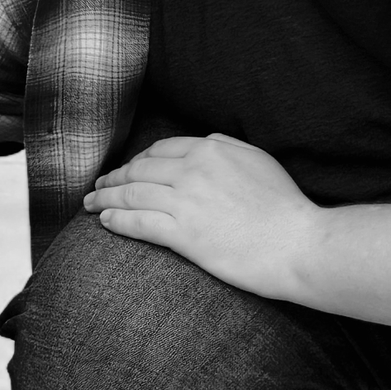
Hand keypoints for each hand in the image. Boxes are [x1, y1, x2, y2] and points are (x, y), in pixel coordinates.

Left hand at [83, 133, 319, 301]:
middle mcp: (193, 169)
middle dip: (113, 178)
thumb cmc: (286, 208)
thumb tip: (204, 146)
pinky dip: (116, 221)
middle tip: (98, 186)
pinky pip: (137, 223)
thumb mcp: (259, 161)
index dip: (138, 160)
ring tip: (91, 204)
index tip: (127, 170)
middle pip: (139, 169)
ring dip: (105, 198)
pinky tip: (105, 222)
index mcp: (211, 149)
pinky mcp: (182, 234)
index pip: (161, 149)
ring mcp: (185, 201)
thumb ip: (226, 150)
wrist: (299, 244)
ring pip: (131, 194)